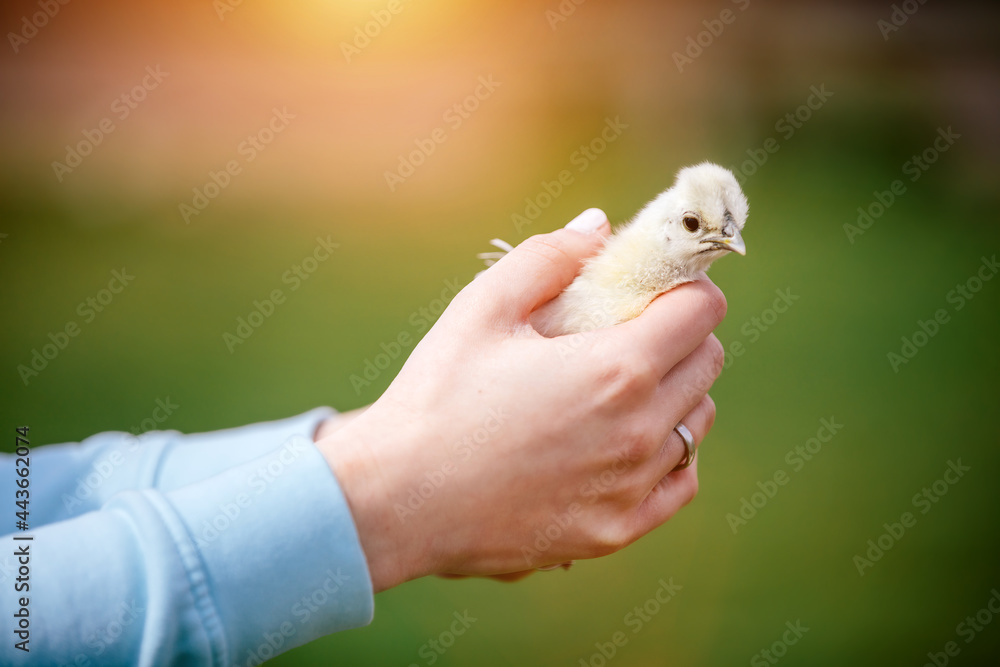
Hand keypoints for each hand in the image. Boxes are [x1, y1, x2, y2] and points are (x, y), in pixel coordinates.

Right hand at [316, 211, 725, 591]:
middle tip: (632, 329)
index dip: (684, 285)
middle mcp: (641, 430)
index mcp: (617, 368)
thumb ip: (549, 258)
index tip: (656, 285)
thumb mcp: (482, 308)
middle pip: (708, 361)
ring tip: (623, 388)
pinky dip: (669, 454)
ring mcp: (633, 487)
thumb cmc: (436, 397)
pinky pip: (679, 482)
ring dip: (677, 392)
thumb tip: (599, 226)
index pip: (702, 310)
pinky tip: (629, 442)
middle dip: (682, 333)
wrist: (398, 501)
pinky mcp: (617, 530)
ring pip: (697, 421)